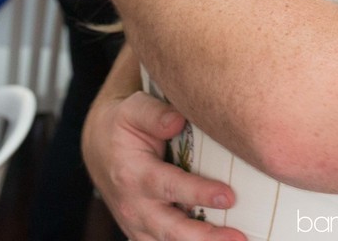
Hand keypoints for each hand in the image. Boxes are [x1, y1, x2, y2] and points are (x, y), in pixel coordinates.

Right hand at [83, 85, 242, 240]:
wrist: (99, 149)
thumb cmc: (123, 127)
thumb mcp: (133, 111)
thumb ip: (155, 115)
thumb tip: (178, 120)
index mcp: (134, 174)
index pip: (170, 187)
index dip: (199, 193)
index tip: (228, 197)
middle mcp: (135, 206)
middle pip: (171, 229)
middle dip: (205, 237)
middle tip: (238, 237)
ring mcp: (138, 224)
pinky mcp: (143, 232)